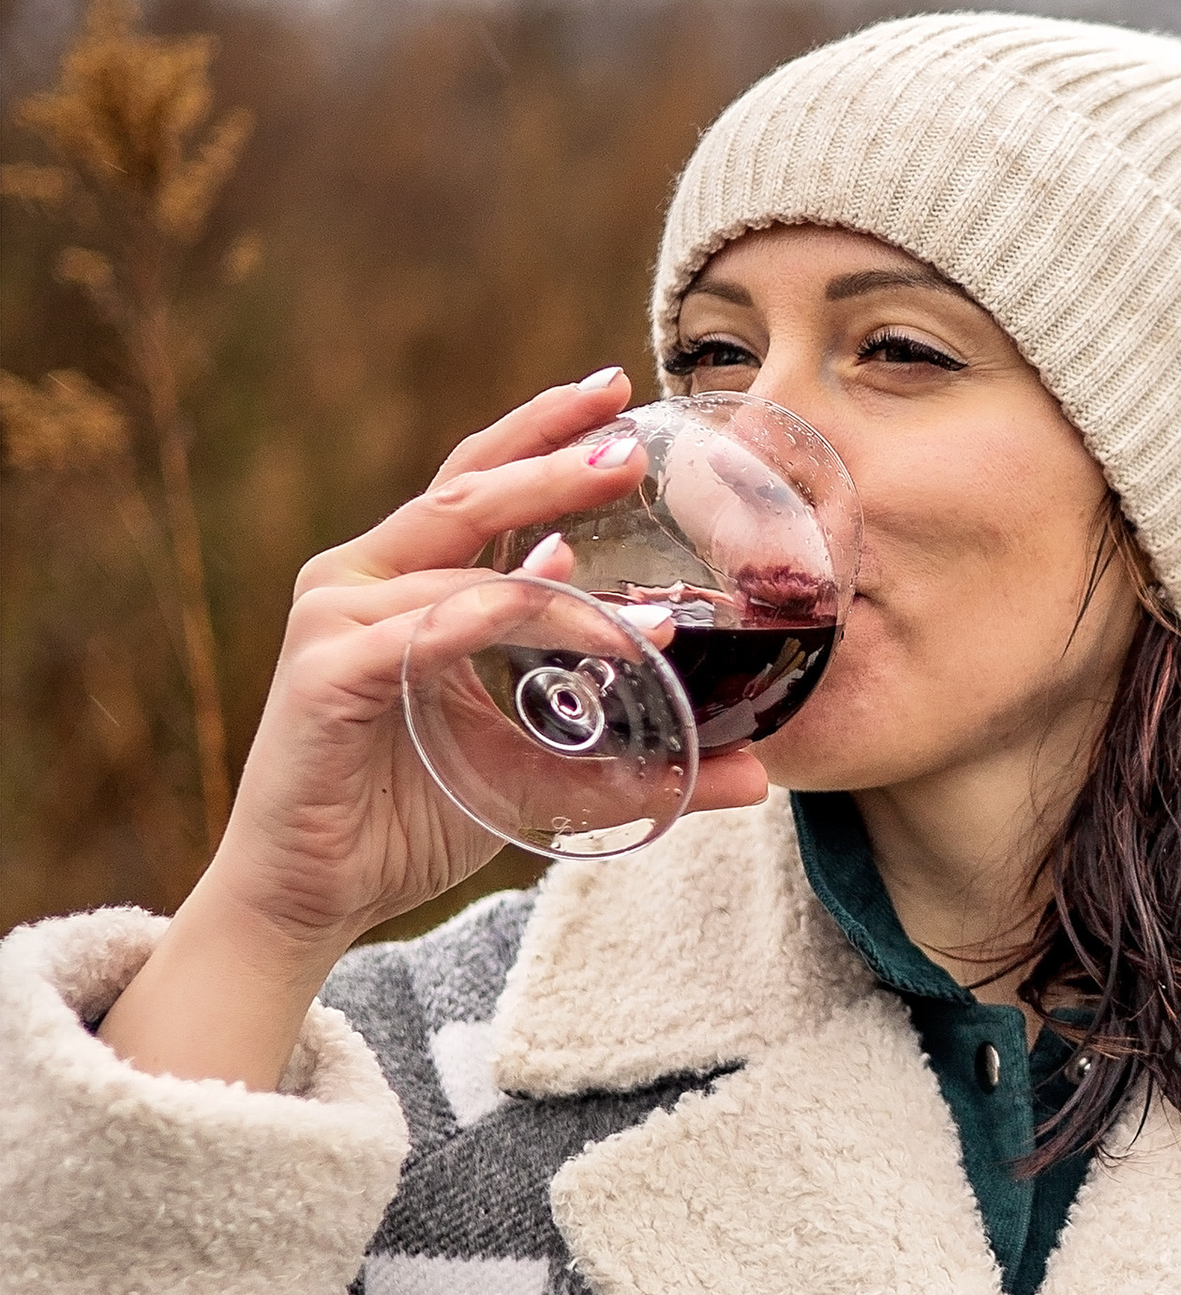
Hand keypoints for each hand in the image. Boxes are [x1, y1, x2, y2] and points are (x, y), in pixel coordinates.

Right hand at [99, 370, 766, 1090]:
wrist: (310, 899)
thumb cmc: (408, 821)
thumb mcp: (541, 782)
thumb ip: (635, 766)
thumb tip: (757, 775)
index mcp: (409, 583)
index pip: (479, 485)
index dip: (543, 435)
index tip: (619, 395)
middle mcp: (364, 581)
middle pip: (467, 491)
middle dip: (553, 456)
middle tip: (632, 435)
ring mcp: (338, 618)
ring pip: (465, 564)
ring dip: (561, 565)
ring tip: (645, 572)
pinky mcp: (327, 670)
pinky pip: (432, 627)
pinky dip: (509, 617)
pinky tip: (576, 612)